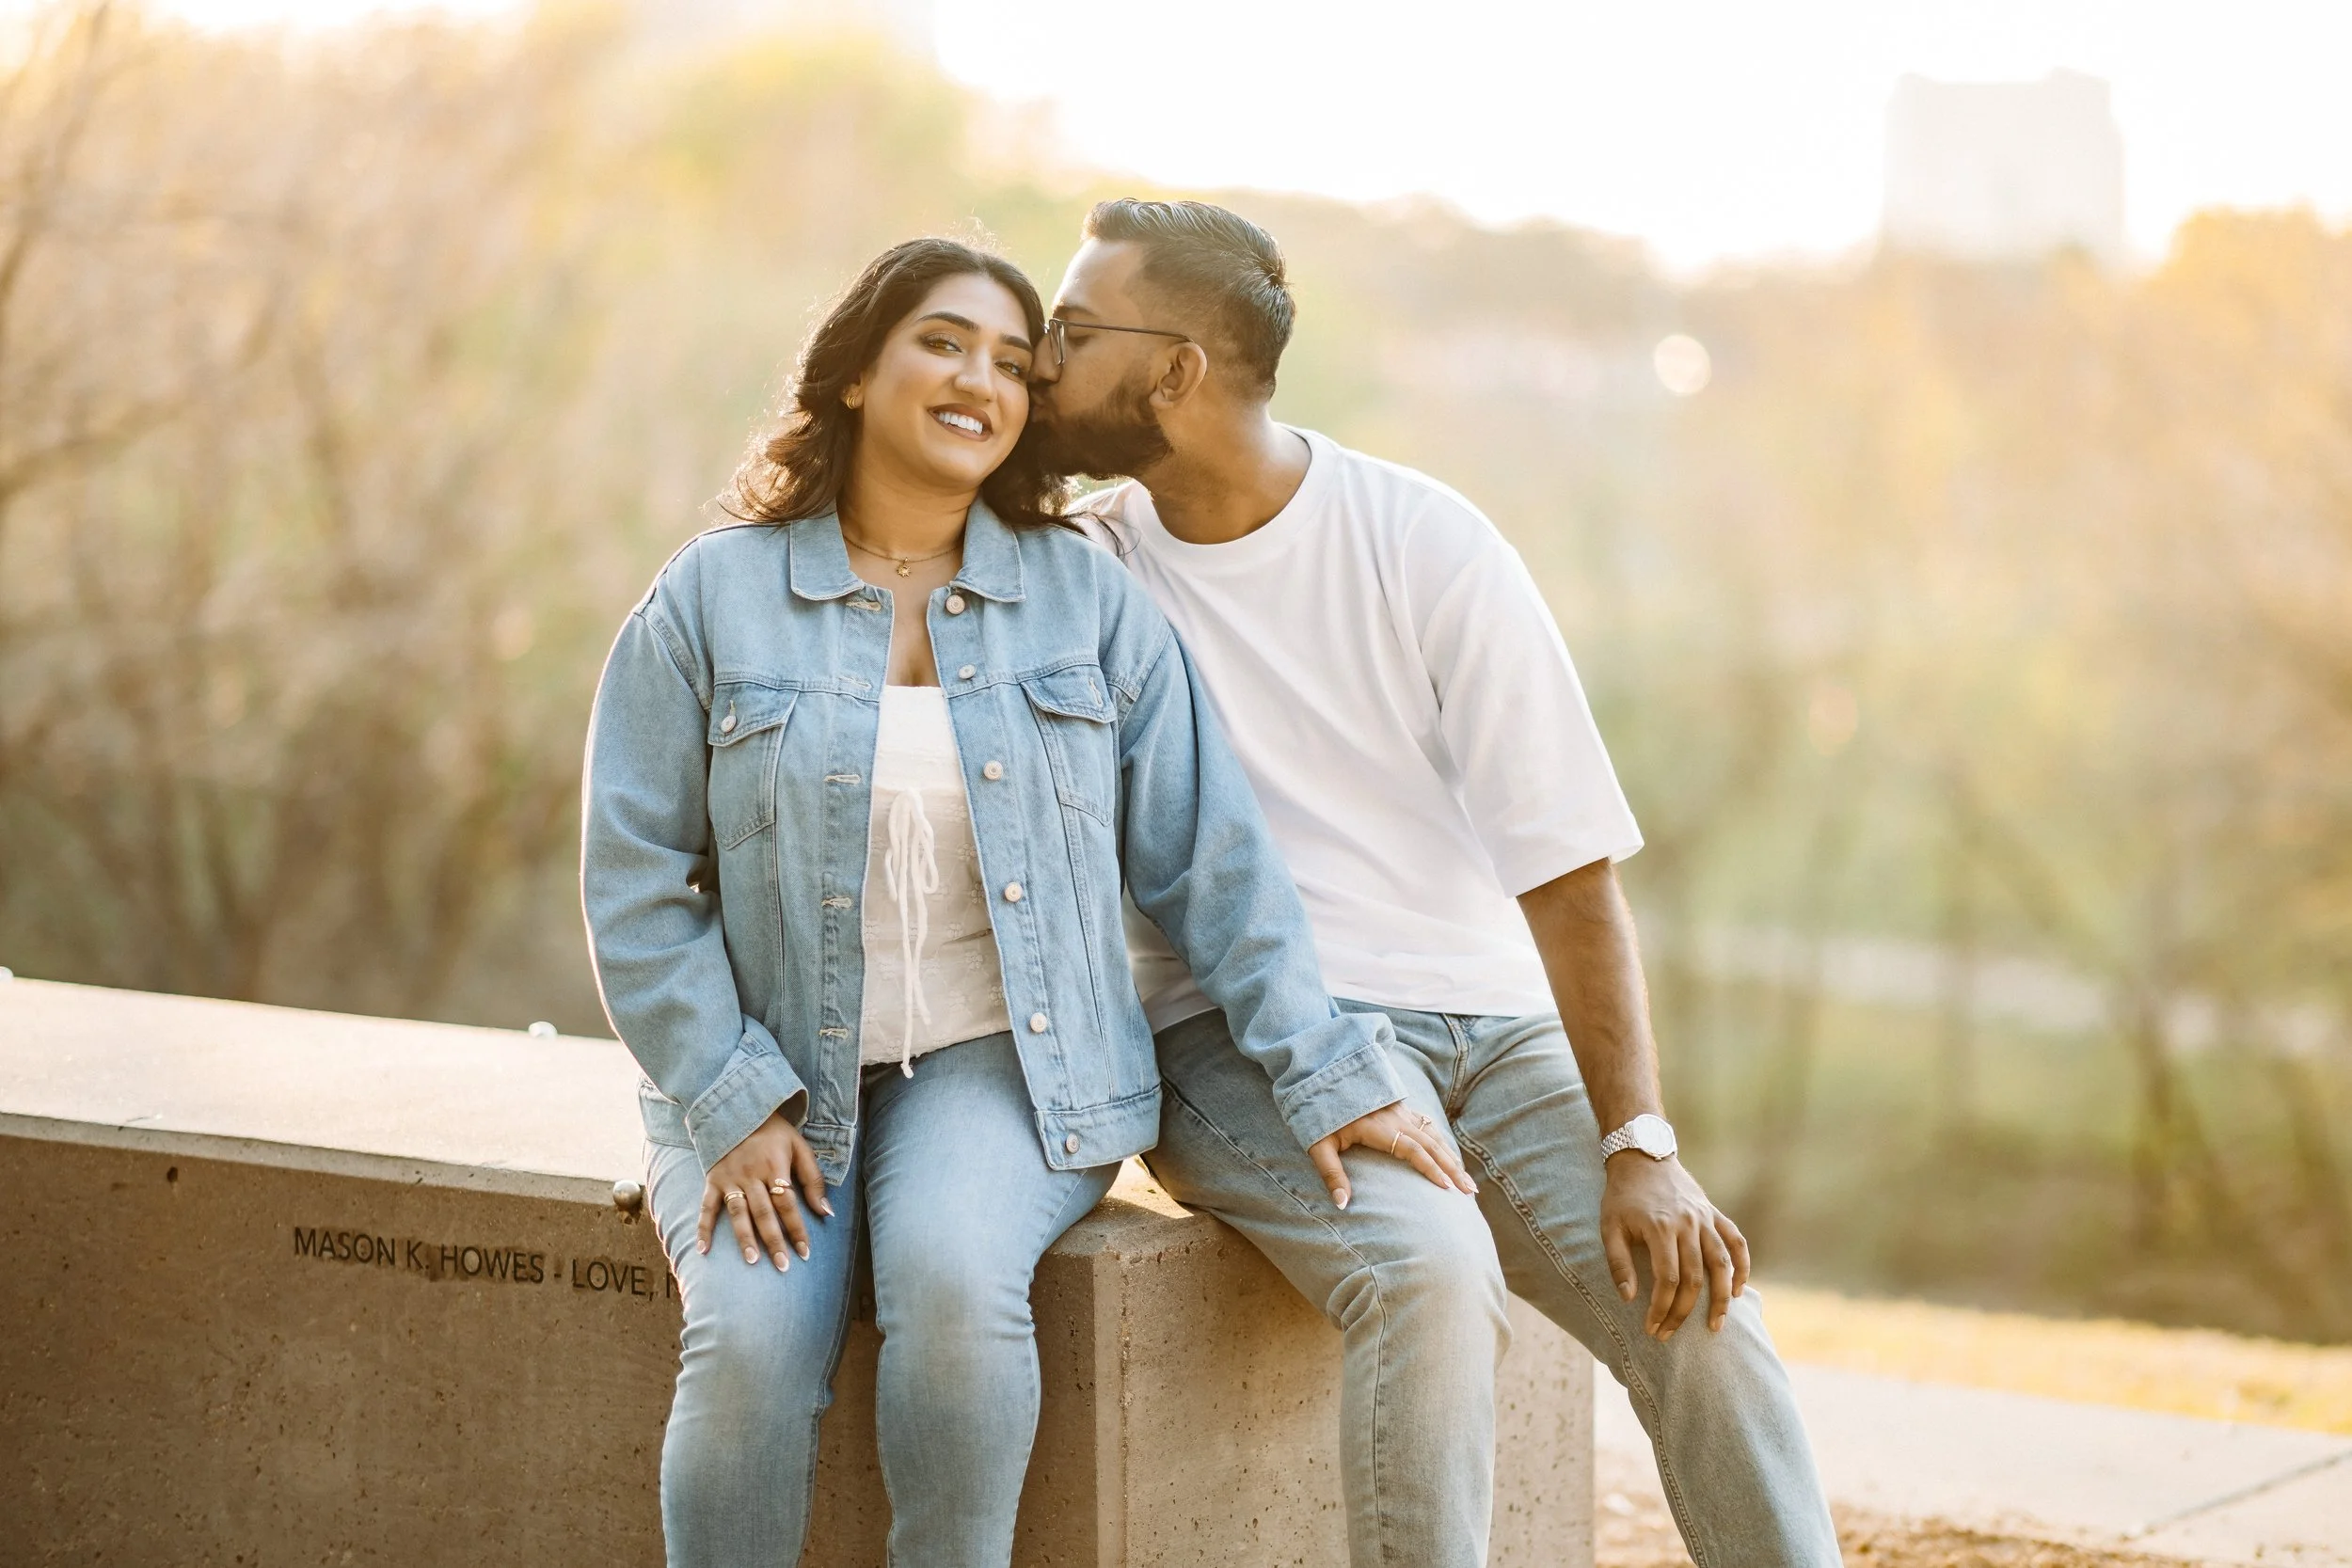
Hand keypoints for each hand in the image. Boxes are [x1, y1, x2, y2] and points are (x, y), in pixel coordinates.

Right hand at [698, 1110, 830, 1269]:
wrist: (739, 1107)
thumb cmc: (774, 1133)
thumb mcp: (799, 1147)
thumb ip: (813, 1179)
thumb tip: (826, 1212)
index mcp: (775, 1167)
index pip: (788, 1205)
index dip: (797, 1229)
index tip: (805, 1253)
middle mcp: (751, 1175)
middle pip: (764, 1213)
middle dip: (774, 1241)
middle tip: (782, 1266)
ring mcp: (730, 1179)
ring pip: (738, 1213)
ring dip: (744, 1238)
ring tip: (752, 1260)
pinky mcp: (712, 1180)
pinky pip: (707, 1207)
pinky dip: (703, 1228)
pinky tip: (703, 1249)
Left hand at [1307, 1101, 1478, 1209]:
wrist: (1323, 1076)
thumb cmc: (1318, 1115)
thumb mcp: (1319, 1145)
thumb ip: (1331, 1173)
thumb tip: (1343, 1204)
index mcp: (1378, 1127)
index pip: (1412, 1149)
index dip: (1430, 1168)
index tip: (1447, 1187)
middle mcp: (1395, 1117)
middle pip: (1431, 1144)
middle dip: (1453, 1169)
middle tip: (1470, 1192)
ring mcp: (1401, 1111)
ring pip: (1434, 1135)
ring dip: (1452, 1158)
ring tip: (1468, 1181)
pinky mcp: (1401, 1108)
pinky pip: (1428, 1127)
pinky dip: (1443, 1144)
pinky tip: (1451, 1158)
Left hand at [1600, 1154, 1749, 1338]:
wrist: (1642, 1156)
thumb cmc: (1622, 1196)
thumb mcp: (1609, 1226)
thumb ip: (1618, 1263)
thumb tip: (1629, 1299)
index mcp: (1659, 1227)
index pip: (1667, 1280)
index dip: (1661, 1309)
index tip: (1652, 1329)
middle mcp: (1687, 1224)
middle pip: (1694, 1278)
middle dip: (1683, 1312)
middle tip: (1671, 1334)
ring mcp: (1704, 1218)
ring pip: (1721, 1263)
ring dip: (1722, 1297)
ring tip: (1717, 1325)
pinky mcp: (1713, 1213)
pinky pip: (1736, 1241)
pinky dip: (1742, 1266)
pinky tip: (1738, 1290)